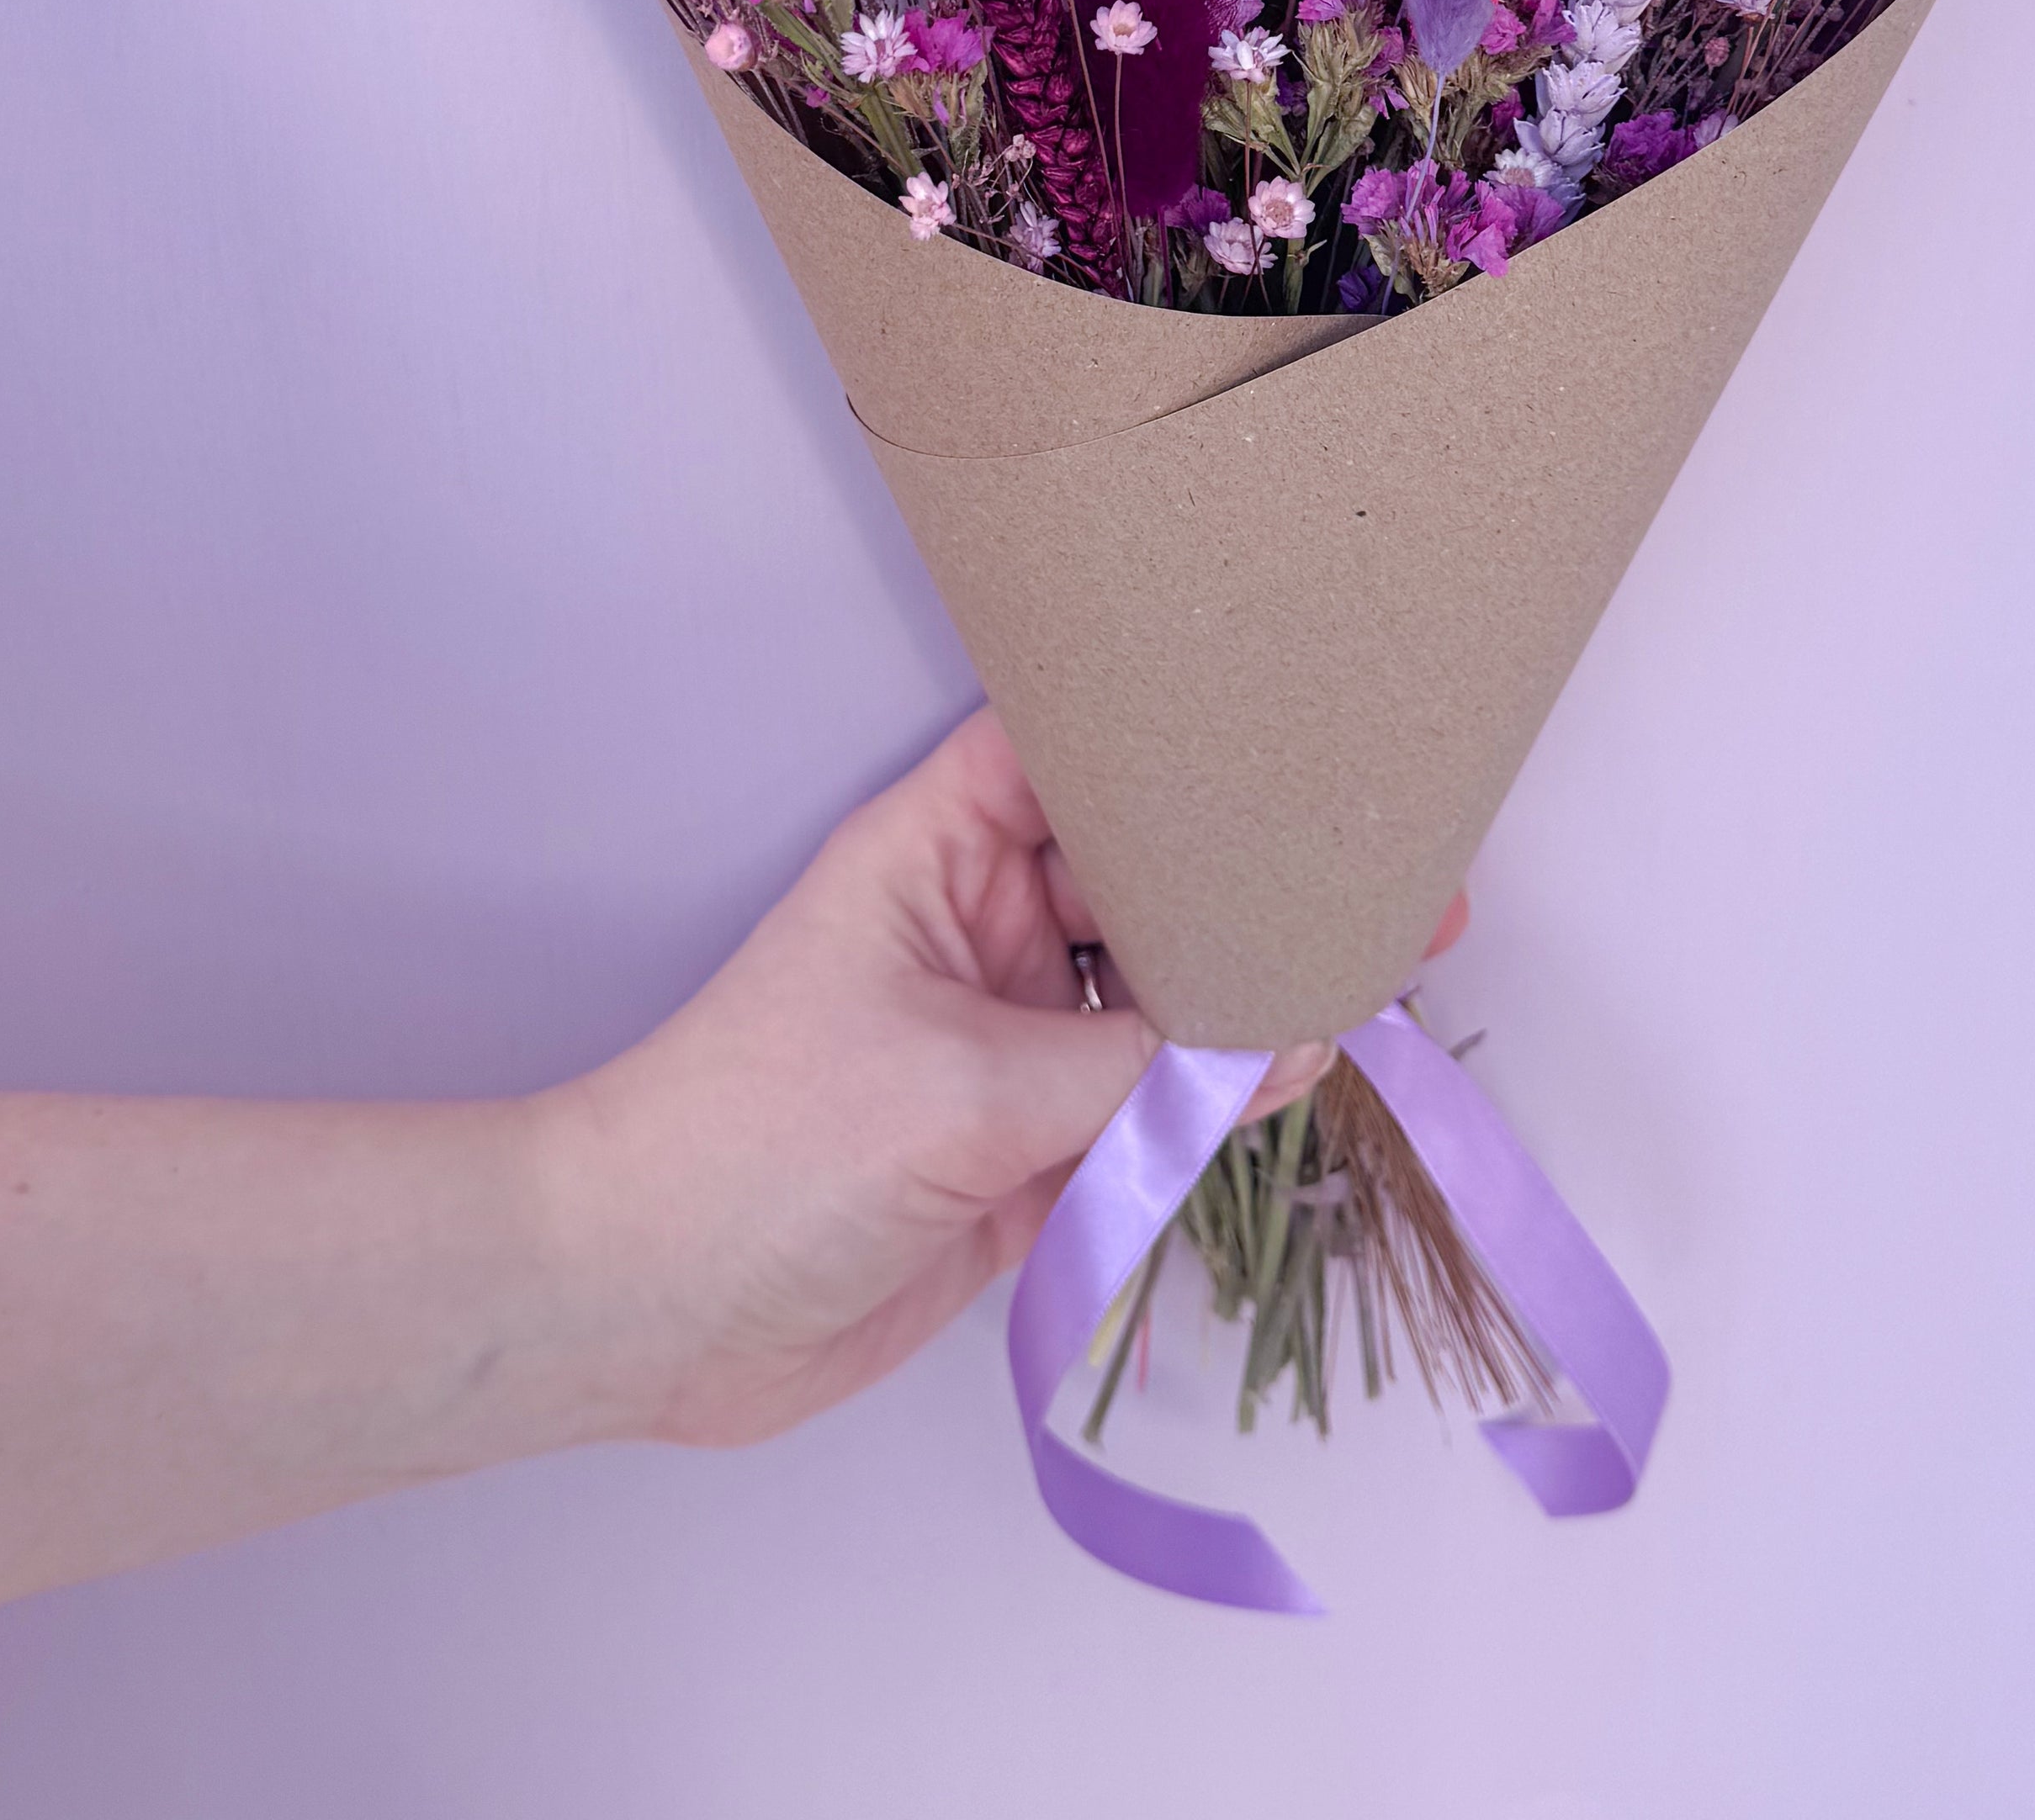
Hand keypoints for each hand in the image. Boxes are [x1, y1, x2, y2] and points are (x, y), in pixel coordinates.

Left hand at [538, 706, 1464, 1448]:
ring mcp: (1010, 1042)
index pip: (1079, 749)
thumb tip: (1295, 1038)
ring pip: (1160, 999)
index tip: (1303, 718)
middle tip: (1391, 862)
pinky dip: (1217, 1100)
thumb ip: (1144, 1072)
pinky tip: (1308, 1073)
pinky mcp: (1025, 1149)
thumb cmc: (763, 1147)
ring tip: (1381, 959)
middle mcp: (987, 928)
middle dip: (1252, 878)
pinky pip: (1146, 1106)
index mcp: (944, 851)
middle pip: (1145, 878)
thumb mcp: (972, 1091)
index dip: (1181, 732)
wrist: (642, 1315)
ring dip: (1248, 993)